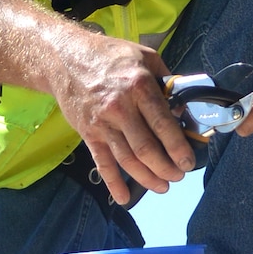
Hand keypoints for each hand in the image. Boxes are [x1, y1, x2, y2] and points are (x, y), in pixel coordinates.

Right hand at [51, 33, 195, 205]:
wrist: (64, 58)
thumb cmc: (109, 55)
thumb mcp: (144, 57)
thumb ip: (166, 81)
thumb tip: (183, 107)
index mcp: (138, 87)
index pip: (162, 124)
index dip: (178, 147)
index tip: (188, 161)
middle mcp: (120, 108)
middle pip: (146, 148)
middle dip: (166, 167)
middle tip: (179, 175)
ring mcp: (102, 123)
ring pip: (127, 159)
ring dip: (147, 178)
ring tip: (163, 186)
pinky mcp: (88, 133)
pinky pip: (102, 162)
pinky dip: (113, 183)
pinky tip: (123, 198)